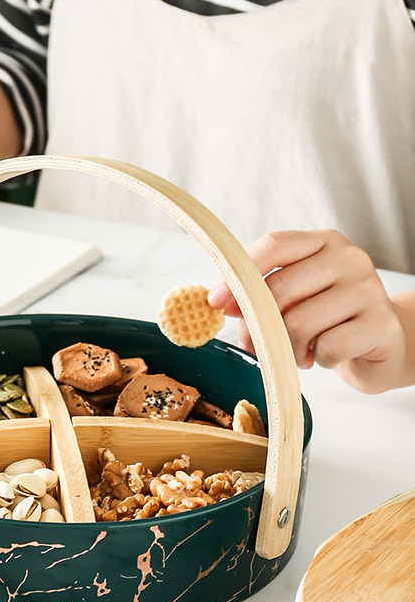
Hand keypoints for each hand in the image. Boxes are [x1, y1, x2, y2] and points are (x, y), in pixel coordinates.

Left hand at [207, 229, 414, 393]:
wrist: (385, 341)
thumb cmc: (331, 318)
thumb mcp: (297, 296)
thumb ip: (262, 292)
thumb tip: (218, 302)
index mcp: (323, 242)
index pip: (274, 245)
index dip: (238, 274)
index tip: (215, 301)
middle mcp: (349, 259)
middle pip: (280, 288)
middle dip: (256, 324)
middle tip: (255, 344)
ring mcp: (368, 289)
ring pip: (299, 323)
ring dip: (288, 347)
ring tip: (298, 350)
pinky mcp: (380, 324)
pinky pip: (327, 347)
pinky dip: (317, 359)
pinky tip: (325, 355)